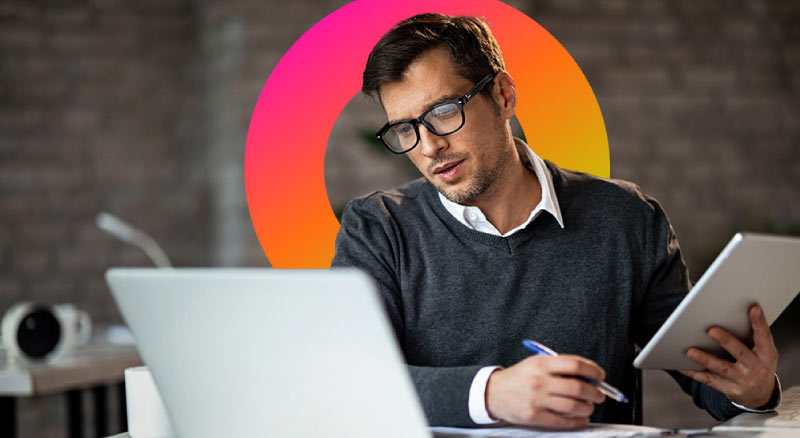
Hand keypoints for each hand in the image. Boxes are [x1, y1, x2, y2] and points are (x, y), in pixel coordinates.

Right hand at [485, 354, 605, 428]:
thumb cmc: (520, 377)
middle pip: (578, 387)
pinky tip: (581, 418)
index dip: (593, 370)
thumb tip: (589, 377)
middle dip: (595, 392)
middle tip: (600, 395)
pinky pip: (563, 421)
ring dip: (587, 408)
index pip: (575, 365)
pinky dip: (577, 421)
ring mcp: (537, 399)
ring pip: (573, 406)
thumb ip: (561, 367)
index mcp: (541, 364)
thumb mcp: (537, 364)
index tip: (600, 376)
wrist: (494, 392)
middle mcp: (540, 381)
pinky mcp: (534, 416)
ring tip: (589, 406)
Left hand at [679, 304, 778, 408]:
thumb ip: (751, 335)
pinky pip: (709, 380)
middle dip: (726, 341)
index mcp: (767, 354)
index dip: (759, 322)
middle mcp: (756, 367)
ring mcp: (743, 380)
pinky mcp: (729, 389)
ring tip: (689, 351)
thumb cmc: (758, 364)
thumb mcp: (763, 351)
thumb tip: (731, 312)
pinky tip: (681, 365)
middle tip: (711, 330)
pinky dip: (694, 372)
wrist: (761, 395)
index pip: (764, 336)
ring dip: (705, 359)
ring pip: (722, 368)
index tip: (753, 308)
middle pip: (740, 352)